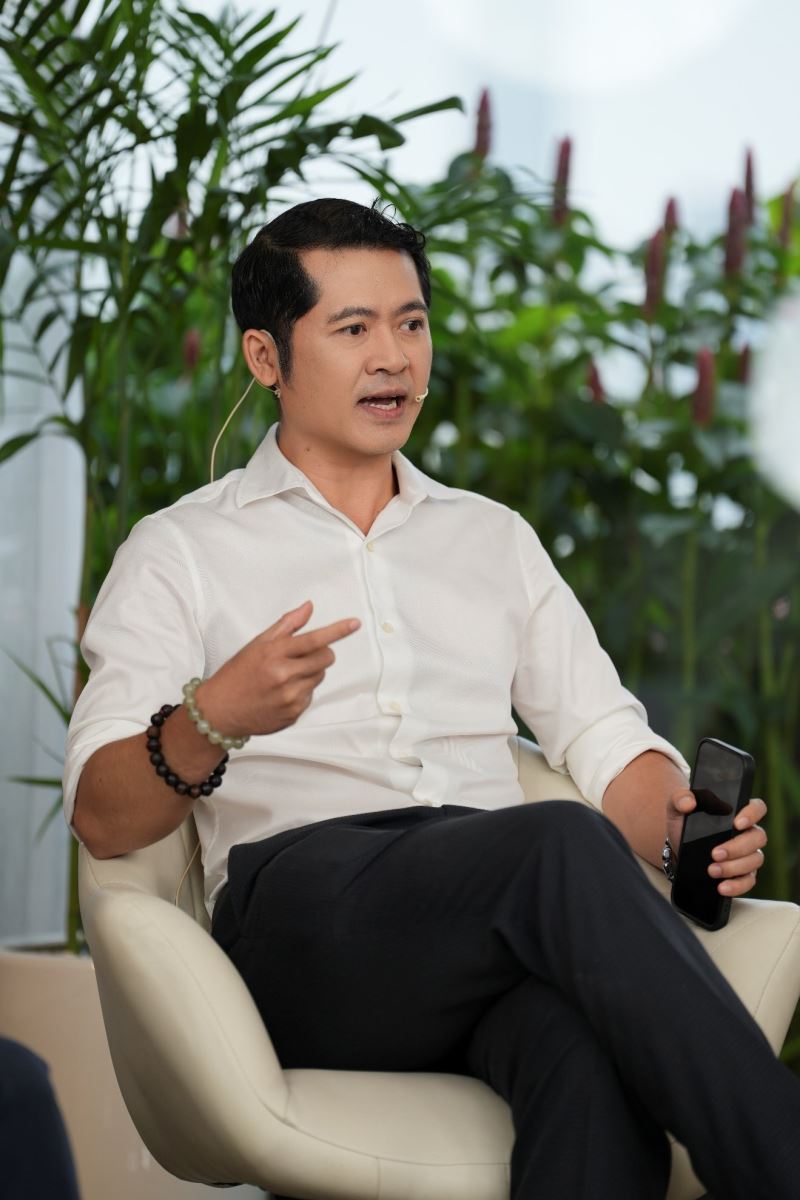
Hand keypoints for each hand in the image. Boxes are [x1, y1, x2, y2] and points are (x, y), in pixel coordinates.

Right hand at [196, 600, 359, 737]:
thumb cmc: (237, 674)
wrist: (220, 710)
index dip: (337, 630)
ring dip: (310, 673)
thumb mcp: (257, 644)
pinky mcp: (293, 713)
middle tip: (300, 656)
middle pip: (326, 658)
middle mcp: (283, 675)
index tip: (354, 624)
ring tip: (285, 676)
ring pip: (320, 677)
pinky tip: (281, 693)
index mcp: (274, 654)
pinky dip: (302, 691)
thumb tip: (309, 607)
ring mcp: (290, 697)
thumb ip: (286, 625)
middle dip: (320, 654)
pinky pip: (311, 696)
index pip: (314, 639)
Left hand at [667, 787, 767, 898]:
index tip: (737, 823)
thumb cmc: (683, 824)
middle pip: (757, 837)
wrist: (677, 851)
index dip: (752, 813)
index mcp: (737, 813)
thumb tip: (689, 802)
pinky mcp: (744, 874)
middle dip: (736, 847)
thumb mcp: (676, 809)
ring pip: (755, 860)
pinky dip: (737, 886)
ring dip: (734, 867)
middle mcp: (748, 833)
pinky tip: (722, 887)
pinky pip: (749, 881)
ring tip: (712, 870)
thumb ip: (680, 799)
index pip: (757, 807)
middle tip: (715, 854)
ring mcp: (748, 854)